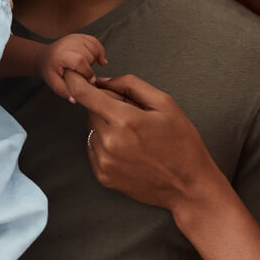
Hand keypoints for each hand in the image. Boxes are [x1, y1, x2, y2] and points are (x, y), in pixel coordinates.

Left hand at [38, 35, 106, 100]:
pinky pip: (96, 43)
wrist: (45, 56)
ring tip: (85, 67)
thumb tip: (75, 100)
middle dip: (90, 67)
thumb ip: (63, 91)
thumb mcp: (53, 82)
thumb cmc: (49, 70)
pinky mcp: (81, 36)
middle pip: (89, 55)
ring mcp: (76, 38)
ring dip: (94, 59)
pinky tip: (99, 60)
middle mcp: (69, 43)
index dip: (87, 71)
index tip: (90, 80)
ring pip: (95, 48)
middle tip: (82, 74)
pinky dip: (100, 51)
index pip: (79, 60)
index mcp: (61, 54)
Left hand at [63, 72, 224, 215]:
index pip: (85, 94)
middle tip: (134, 115)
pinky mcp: (103, 177)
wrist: (188, 186)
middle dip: (107, 106)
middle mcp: (110, 142)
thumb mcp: (165, 104)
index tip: (70, 73)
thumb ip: (131, 85)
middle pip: (91, 110)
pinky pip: (94, 149)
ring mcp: (105, 162)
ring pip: (92, 130)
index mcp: (125, 120)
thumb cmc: (181, 143)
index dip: (74, 80)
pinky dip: (106, 144)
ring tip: (135, 136)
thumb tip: (103, 81)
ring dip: (106, 126)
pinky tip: (129, 149)